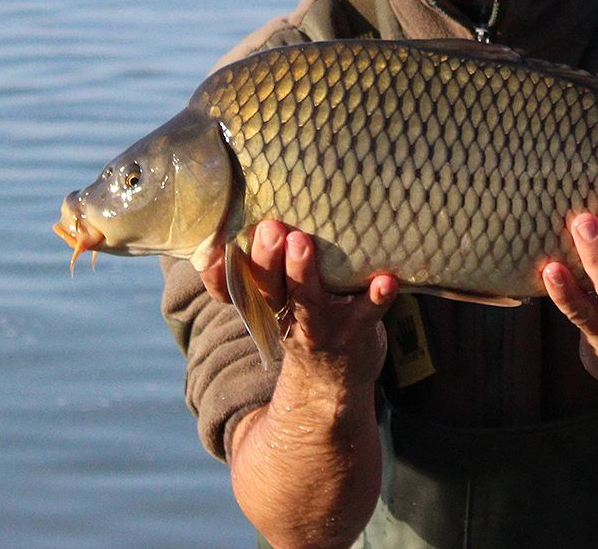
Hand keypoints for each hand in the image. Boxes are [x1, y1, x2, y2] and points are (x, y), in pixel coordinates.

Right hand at [230, 220, 397, 385]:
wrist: (333, 385)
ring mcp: (322, 326)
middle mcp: (287, 315)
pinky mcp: (357, 330)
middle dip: (267, 258)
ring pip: (308, 300)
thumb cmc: (304, 320)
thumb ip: (264, 267)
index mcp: (264, 303)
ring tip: (302, 243)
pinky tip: (385, 280)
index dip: (217, 274)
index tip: (213, 250)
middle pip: (269, 288)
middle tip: (269, 228)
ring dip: (303, 273)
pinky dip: (377, 297)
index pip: (233, 289)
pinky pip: (368, 313)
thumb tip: (248, 213)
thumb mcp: (276, 301)